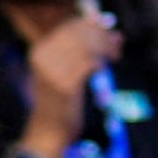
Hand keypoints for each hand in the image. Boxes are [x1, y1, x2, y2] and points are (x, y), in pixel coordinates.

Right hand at [21, 0, 122, 145]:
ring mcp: (52, 72)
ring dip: (105, 48)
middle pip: (80, 33)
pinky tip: (102, 69)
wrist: (50, 131)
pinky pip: (89, 64)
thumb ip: (85, 48)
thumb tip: (111, 27)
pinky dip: (100, 63)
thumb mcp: (66, 69)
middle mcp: (42, 57)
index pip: (70, 26)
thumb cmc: (61, 100)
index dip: (94, 26)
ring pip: (87, 47)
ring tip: (115, 55)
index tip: (110, 33)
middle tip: (117, 45)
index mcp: (39, 50)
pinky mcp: (64, 86)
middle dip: (103, 36)